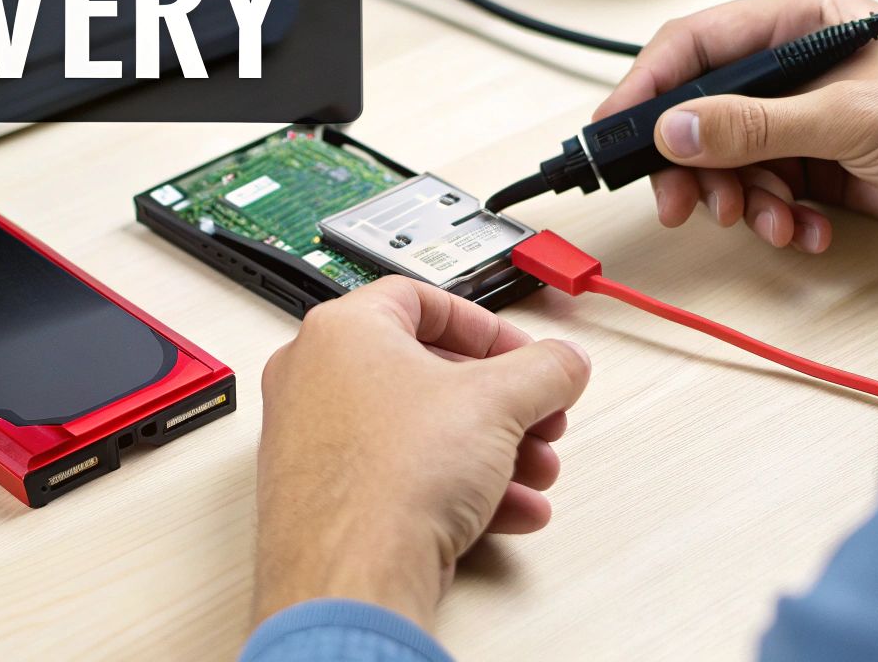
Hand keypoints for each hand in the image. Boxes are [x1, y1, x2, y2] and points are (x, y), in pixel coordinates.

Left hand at [252, 276, 590, 629]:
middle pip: (428, 372)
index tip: (521, 354)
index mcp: (342, 332)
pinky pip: (402, 476)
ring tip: (534, 471)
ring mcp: (314, 442)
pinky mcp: (327, 499)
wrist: (351, 577)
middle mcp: (315, 379)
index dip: (486, 327)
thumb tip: (563, 363)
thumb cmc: (391, 479)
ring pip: (421, 431)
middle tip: (538, 417)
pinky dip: (458, 487)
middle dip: (501, 402)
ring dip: (491, 449)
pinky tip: (508, 510)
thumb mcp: (499, 402)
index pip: (421, 300)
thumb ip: (545, 370)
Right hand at [596, 0, 877, 247]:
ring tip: (768, 220)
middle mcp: (798, 66)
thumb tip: (675, 131)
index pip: (696, 45)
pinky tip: (804, 229)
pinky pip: (769, 191)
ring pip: (733, 159)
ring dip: (742, 198)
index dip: (647, 89)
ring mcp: (810, 117)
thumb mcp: (849, 118)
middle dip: (693, 163)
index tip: (614, 133)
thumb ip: (754, 125)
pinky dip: (778, 216)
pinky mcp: (825, 165)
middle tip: (685, 204)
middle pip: (704, 110)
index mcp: (802, 22)